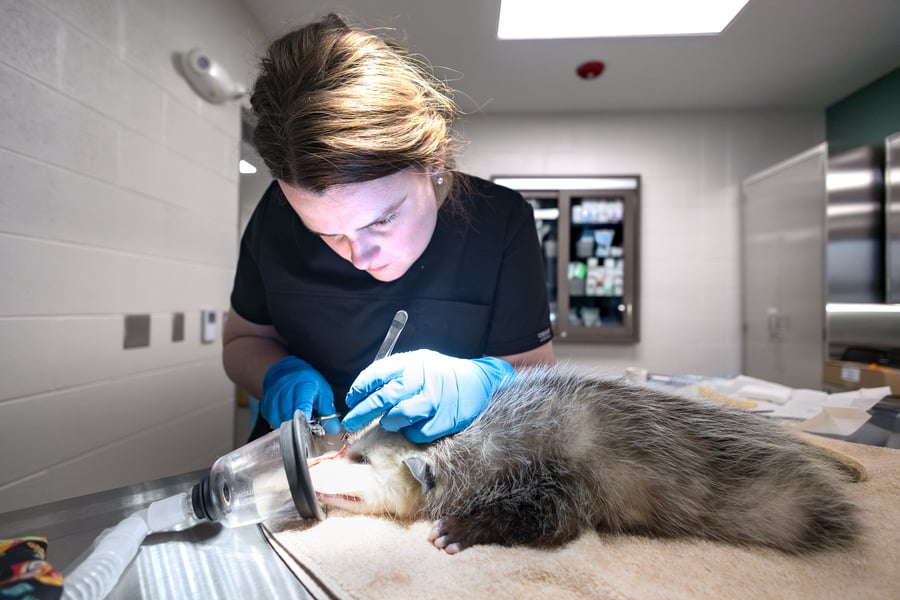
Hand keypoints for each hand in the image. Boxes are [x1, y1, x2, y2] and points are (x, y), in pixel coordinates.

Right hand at [261, 356, 338, 431]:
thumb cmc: (307, 382)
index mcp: (303, 385)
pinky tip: (286, 417)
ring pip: (278, 419)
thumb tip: (333, 429)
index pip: (302, 405)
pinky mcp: (265, 403)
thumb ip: (328, 411)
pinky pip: (271, 419)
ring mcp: (273, 396)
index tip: (309, 428)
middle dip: (298, 425)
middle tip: (305, 426)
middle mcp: (285, 388)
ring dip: (288, 425)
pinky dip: (279, 422)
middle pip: (288, 415)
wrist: (286, 370)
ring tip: (296, 419)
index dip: (305, 419)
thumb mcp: (323, 392)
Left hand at [341, 350, 514, 442]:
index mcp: (414, 361)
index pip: (378, 373)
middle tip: (350, 423)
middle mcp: (424, 377)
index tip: (351, 401)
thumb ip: (396, 374)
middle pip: (384, 398)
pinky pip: (417, 432)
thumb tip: (364, 394)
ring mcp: (435, 399)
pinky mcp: (444, 419)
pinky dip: (410, 432)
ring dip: (389, 422)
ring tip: (390, 422)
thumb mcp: (421, 363)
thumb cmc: (444, 375)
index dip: (360, 389)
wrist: (481, 382)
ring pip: (398, 417)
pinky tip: (415, 425)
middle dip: (362, 413)